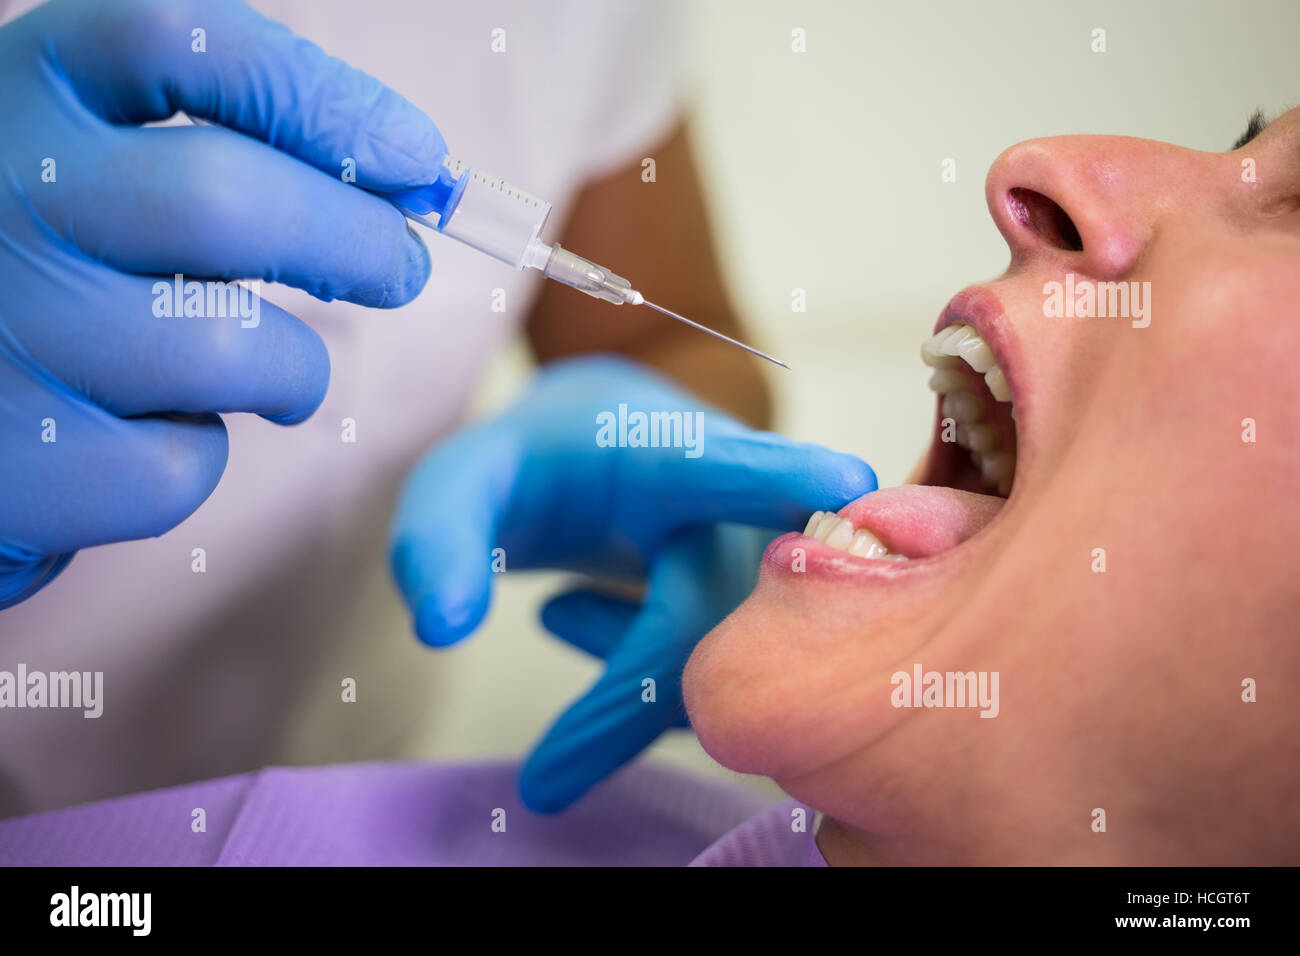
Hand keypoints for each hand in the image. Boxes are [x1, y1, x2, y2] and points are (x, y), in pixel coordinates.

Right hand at [0, 0, 443, 606]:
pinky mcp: (21, 459)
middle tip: (402, 268)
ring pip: (231, 350)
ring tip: (281, 374)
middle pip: (226, 200)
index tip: (415, 154)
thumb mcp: (95, 162)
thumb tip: (411, 170)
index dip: (324, 98)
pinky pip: (181, 463)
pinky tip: (156, 429)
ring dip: (293, 371)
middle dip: (358, 242)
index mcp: (27, 88)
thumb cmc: (49, 270)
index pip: (182, 40)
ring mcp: (5, 329)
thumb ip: (220, 139)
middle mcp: (0, 192)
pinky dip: (202, 453)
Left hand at [390, 354, 874, 807]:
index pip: (723, 464)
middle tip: (541, 787)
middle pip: (712, 615)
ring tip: (558, 608)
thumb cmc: (535, 467)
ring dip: (630, 684)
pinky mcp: (763, 615)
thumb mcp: (462, 482)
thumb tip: (443, 630)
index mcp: (666, 453)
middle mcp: (735, 510)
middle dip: (630, 704)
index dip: (780, 476)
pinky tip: (585, 613)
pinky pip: (726, 683)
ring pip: (728, 665)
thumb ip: (437, 540)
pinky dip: (644, 682)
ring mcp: (759, 566)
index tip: (843, 483)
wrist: (601, 455)